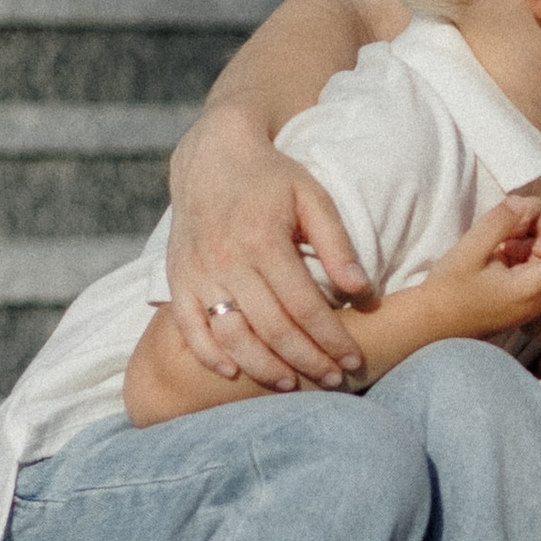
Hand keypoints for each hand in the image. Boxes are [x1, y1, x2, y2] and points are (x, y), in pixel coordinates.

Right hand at [166, 101, 372, 388]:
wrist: (211, 156)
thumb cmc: (273, 178)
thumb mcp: (313, 198)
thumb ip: (337, 244)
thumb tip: (363, 291)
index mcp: (263, 240)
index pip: (305, 306)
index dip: (332, 339)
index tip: (355, 360)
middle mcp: (226, 260)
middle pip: (271, 328)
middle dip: (307, 361)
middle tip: (334, 381)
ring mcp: (198, 272)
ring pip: (231, 335)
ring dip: (262, 367)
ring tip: (292, 385)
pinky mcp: (177, 278)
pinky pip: (188, 326)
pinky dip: (208, 354)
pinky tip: (233, 373)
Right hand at [413, 195, 540, 348]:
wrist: (431, 322)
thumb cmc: (448, 287)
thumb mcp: (470, 248)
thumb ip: (500, 222)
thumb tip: (525, 202)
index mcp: (529, 291)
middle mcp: (538, 303)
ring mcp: (533, 309)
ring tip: (528, 236)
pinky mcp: (525, 308)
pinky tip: (519, 250)